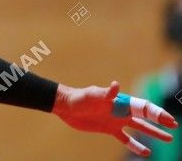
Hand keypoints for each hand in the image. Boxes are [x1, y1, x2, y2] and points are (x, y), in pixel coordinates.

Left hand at [53, 80, 177, 156]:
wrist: (66, 106)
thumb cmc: (80, 98)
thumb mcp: (93, 95)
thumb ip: (106, 93)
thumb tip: (116, 85)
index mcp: (120, 102)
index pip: (143, 108)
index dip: (156, 114)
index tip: (168, 120)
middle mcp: (121, 110)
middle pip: (145, 117)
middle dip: (160, 121)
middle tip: (174, 127)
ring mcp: (116, 120)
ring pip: (139, 127)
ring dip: (153, 132)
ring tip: (168, 139)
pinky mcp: (109, 129)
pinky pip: (125, 139)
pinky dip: (135, 145)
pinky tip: (146, 152)